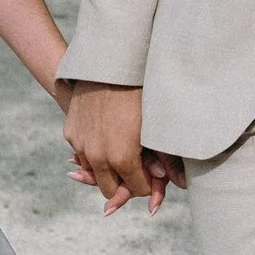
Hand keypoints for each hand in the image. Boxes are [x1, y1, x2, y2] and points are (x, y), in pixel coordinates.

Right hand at [65, 81, 183, 215]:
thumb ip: (168, 159)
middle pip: (110, 189)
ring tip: (121, 152)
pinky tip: (106, 138)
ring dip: (107, 169)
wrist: (111, 64)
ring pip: (93, 172)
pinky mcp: (70, 132)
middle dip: (126, 183)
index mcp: (122, 158)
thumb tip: (184, 184)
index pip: (137, 189)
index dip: (148, 184)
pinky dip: (93, 153)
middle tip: (137, 169)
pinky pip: (82, 154)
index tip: (154, 173)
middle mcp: (97, 157)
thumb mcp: (157, 126)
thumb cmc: (141, 93)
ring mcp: (81, 145)